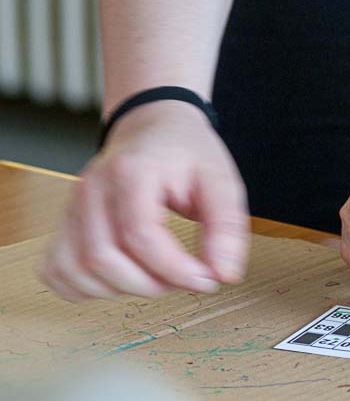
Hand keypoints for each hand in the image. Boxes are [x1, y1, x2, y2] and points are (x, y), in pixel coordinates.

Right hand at [41, 101, 248, 300]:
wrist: (153, 125)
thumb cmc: (186, 152)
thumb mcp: (220, 179)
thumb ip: (226, 226)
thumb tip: (224, 274)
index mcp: (132, 170)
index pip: (140, 234)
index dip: (173, 269)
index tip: (206, 280)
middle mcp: (92, 187)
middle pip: (101, 257)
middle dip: (148, 284)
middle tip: (182, 280)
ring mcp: (73, 205)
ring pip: (75, 269)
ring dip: (118, 290)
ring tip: (156, 278)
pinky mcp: (65, 221)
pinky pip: (57, 270)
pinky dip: (85, 288)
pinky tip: (121, 279)